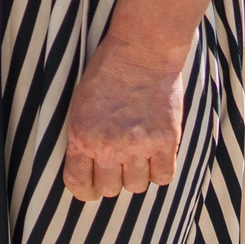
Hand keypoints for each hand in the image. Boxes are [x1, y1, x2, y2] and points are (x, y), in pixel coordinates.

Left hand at [60, 33, 192, 199]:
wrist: (141, 52)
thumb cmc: (107, 75)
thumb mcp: (80, 106)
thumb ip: (82, 139)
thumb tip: (87, 169)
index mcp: (81, 136)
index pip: (78, 184)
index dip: (85, 191)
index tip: (92, 188)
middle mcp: (108, 146)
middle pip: (110, 189)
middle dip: (113, 179)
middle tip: (118, 163)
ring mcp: (139, 145)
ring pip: (137, 186)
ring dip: (137, 175)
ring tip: (138, 155)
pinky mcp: (166, 141)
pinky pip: (163, 177)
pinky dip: (160, 171)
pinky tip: (156, 156)